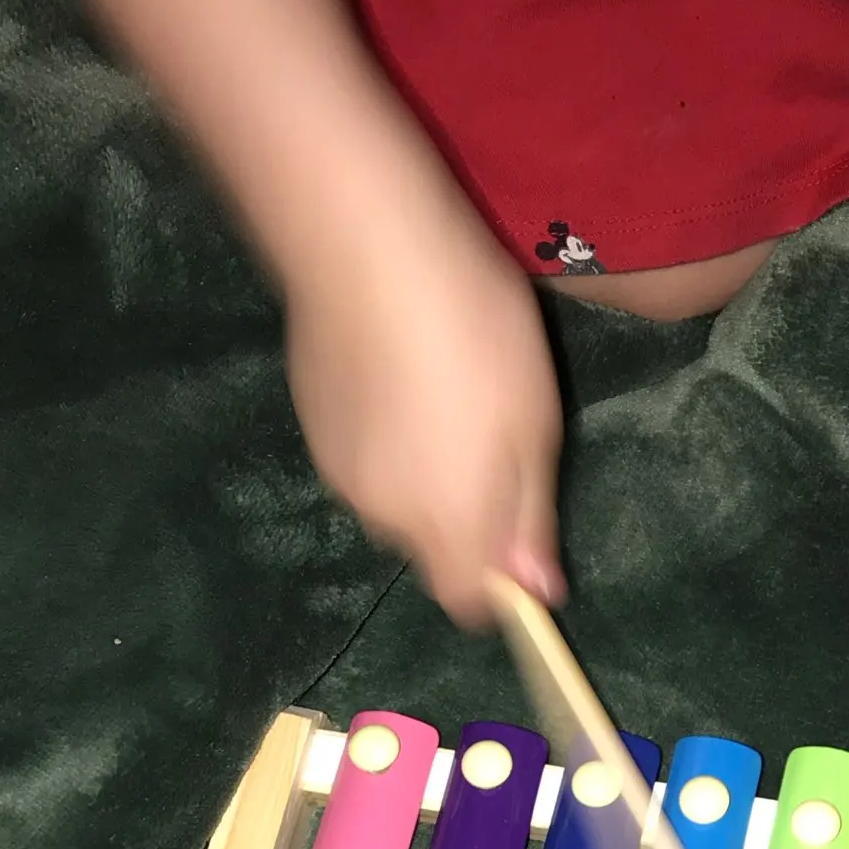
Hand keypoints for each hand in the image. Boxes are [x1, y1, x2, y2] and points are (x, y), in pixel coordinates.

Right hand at [284, 206, 564, 625]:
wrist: (367, 246)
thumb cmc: (476, 336)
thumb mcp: (534, 429)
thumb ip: (529, 518)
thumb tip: (537, 591)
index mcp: (446, 526)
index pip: (465, 602)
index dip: (496, 584)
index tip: (517, 539)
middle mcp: (385, 517)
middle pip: (431, 548)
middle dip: (462, 518)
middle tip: (490, 438)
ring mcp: (339, 471)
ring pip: (394, 501)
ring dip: (421, 475)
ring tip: (442, 395)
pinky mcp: (311, 425)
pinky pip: (363, 459)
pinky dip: (386, 438)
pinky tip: (400, 376)